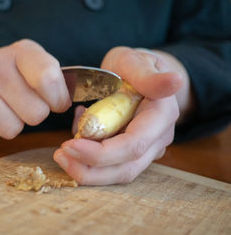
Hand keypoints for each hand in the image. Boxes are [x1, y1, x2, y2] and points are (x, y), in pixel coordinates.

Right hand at [0, 39, 70, 141]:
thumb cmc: (16, 77)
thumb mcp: (39, 68)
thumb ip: (59, 83)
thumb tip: (73, 106)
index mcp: (23, 51)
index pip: (49, 80)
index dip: (58, 100)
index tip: (55, 102)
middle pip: (35, 114)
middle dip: (34, 114)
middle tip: (24, 103)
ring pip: (11, 130)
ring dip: (13, 125)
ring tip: (5, 108)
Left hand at [54, 46, 184, 184]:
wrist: (138, 75)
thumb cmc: (133, 66)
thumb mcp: (135, 62)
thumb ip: (149, 76)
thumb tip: (175, 81)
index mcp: (161, 116)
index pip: (133, 145)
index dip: (101, 153)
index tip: (69, 146)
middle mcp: (157, 139)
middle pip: (125, 168)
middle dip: (90, 169)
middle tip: (60, 156)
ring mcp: (146, 149)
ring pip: (117, 172)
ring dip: (87, 170)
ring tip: (62, 154)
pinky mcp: (132, 153)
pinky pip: (110, 165)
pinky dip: (88, 158)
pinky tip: (76, 135)